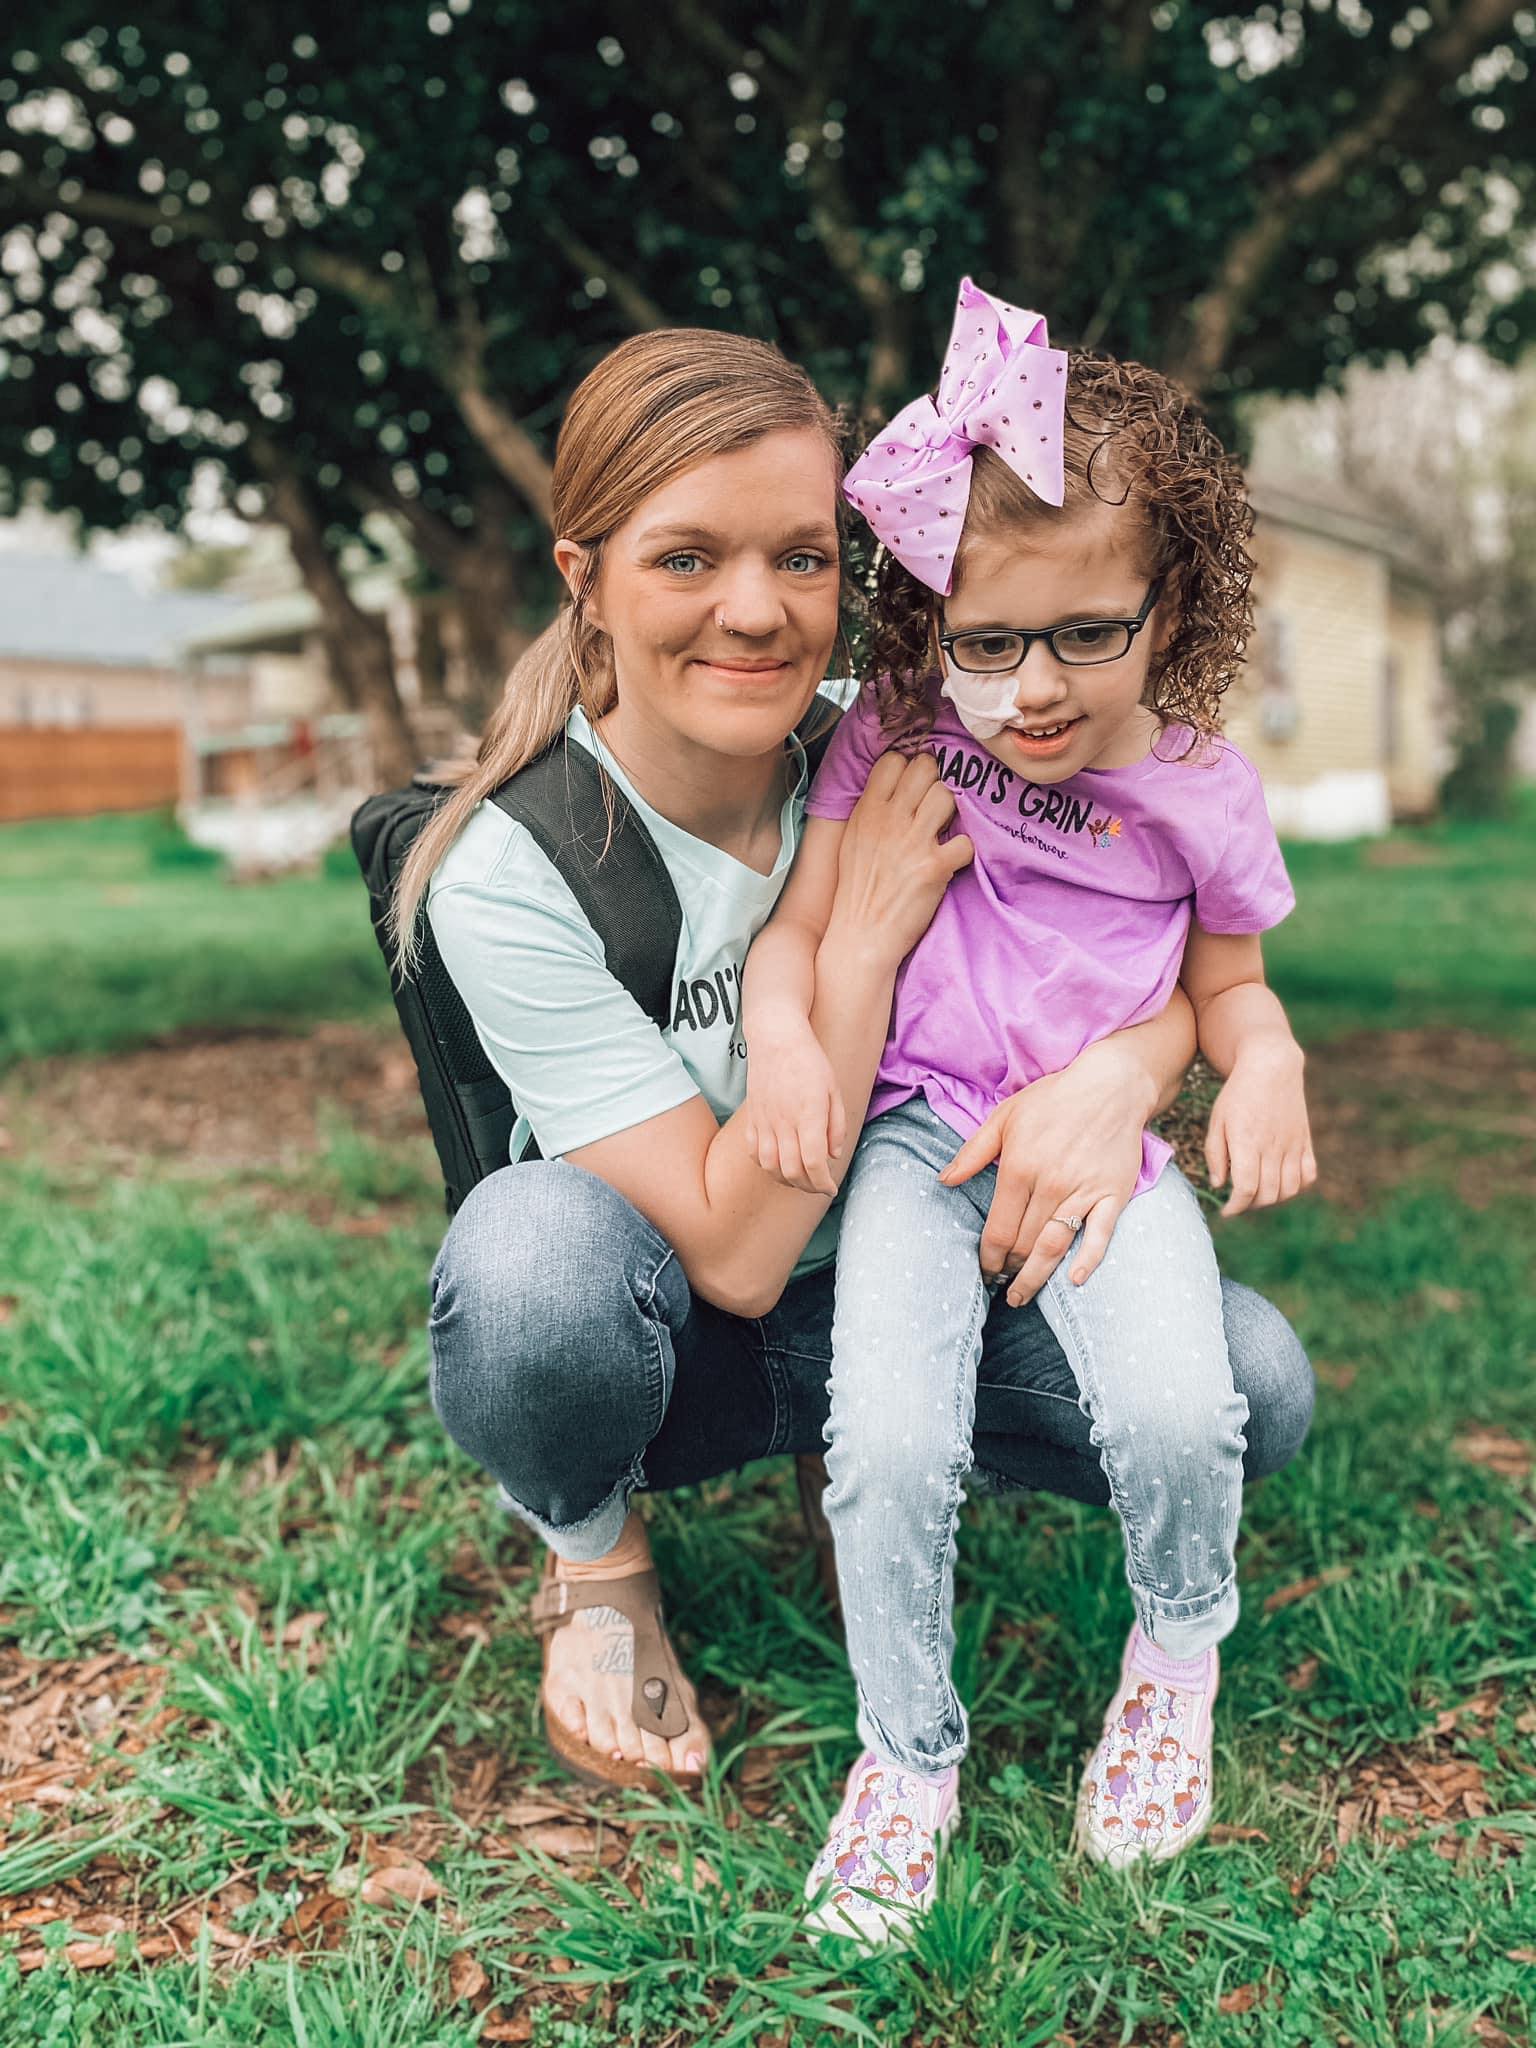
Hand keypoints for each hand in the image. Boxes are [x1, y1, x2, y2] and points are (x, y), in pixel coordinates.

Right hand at [742, 1024, 847, 1195]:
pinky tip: (779, 1163)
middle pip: (792, 1172)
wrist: (776, 1038)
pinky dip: (767, 1166)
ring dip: (786, 1180)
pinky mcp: (752, 1118)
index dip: (824, 1183)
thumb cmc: (810, 1061)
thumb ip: (836, 1126)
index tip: (832, 1188)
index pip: (814, 1163)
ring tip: (800, 1179)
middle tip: (819, 1186)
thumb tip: (833, 1155)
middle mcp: (785, 1122)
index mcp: (809, 1115)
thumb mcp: (834, 1090)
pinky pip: (754, 1153)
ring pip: (770, 1167)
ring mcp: (765, 1121)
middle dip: (808, 1187)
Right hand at [828, 750, 972, 967]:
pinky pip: (965, 841)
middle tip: (933, 808)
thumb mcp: (852, 841)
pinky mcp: (934, 867)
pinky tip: (952, 861)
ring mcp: (912, 842)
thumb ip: (872, 811)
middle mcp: (889, 820)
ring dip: (952, 813)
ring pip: (948, 796)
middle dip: (934, 783)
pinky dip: (964, 851)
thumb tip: (896, 787)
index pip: (893, 760)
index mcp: (866, 811)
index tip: (913, 788)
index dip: (909, 769)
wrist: (861, 936)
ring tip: (942, 832)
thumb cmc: (857, 890)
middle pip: (925, 768)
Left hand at [939, 1039, 1156, 1306]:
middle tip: (1000, 1286)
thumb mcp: (1004, 1116)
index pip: (997, 1230)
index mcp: (1018, 1168)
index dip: (988, 1258)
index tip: (984, 1270)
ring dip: (1036, 1277)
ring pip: (1053, 1246)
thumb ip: (973, 1152)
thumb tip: (945, 1180)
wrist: (1111, 1086)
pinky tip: (1074, 1281)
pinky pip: (1099, 1235)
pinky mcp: (1112, 1195)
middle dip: (1008, 1270)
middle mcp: (1049, 1184)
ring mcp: (1082, 1192)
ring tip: (1021, 1296)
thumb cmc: (1053, 1099)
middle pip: (1022, 1244)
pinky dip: (1087, 1260)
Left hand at [1206, 1040, 1315, 1215]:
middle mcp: (1273, 1147)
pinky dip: (1296, 1186)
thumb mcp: (1217, 1121)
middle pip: (1267, 1194)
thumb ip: (1215, 1155)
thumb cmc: (1237, 1094)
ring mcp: (1292, 1145)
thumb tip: (1219, 1184)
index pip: (1246, 1189)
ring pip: (1288, 1189)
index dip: (1235, 1206)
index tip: (1226, 1210)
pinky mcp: (1305, 1141)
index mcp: (1247, 1142)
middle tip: (1239, 1201)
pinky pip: (1308, 1175)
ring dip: (1272, 1199)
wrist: (1271, 1066)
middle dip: (1250, 1205)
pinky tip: (1280, 1181)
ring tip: (1257, 1193)